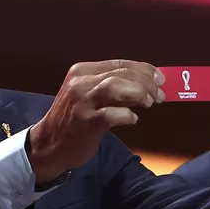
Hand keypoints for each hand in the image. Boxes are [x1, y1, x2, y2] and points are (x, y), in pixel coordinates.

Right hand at [28, 59, 165, 182]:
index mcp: (82, 71)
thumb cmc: (74, 120)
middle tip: (159, 94)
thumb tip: (148, 84)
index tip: (160, 79)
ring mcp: (81, 102)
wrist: (49, 144)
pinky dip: (127, 115)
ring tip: (150, 103)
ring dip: (139, 93)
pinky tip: (132, 119)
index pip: (119, 63)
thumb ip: (113, 87)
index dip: (144, 69)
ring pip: (115, 86)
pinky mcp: (84, 122)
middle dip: (146, 82)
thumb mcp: (88, 95)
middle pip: (121, 73)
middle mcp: (80, 82)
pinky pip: (111, 114)